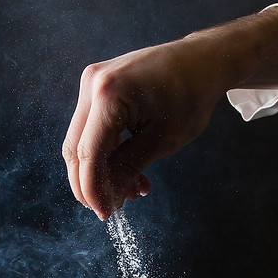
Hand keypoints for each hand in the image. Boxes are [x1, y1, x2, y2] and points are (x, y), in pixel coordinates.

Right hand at [62, 40, 223, 218]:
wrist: (201, 62)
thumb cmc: (189, 97)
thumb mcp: (162, 141)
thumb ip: (128, 169)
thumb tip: (106, 197)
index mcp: (108, 95)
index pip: (88, 155)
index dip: (93, 190)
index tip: (105, 214)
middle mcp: (93, 85)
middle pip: (77, 149)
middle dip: (94, 184)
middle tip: (115, 207)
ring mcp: (92, 84)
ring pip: (83, 142)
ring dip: (103, 172)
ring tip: (134, 189)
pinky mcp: (98, 88)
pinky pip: (94, 130)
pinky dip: (108, 155)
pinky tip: (132, 172)